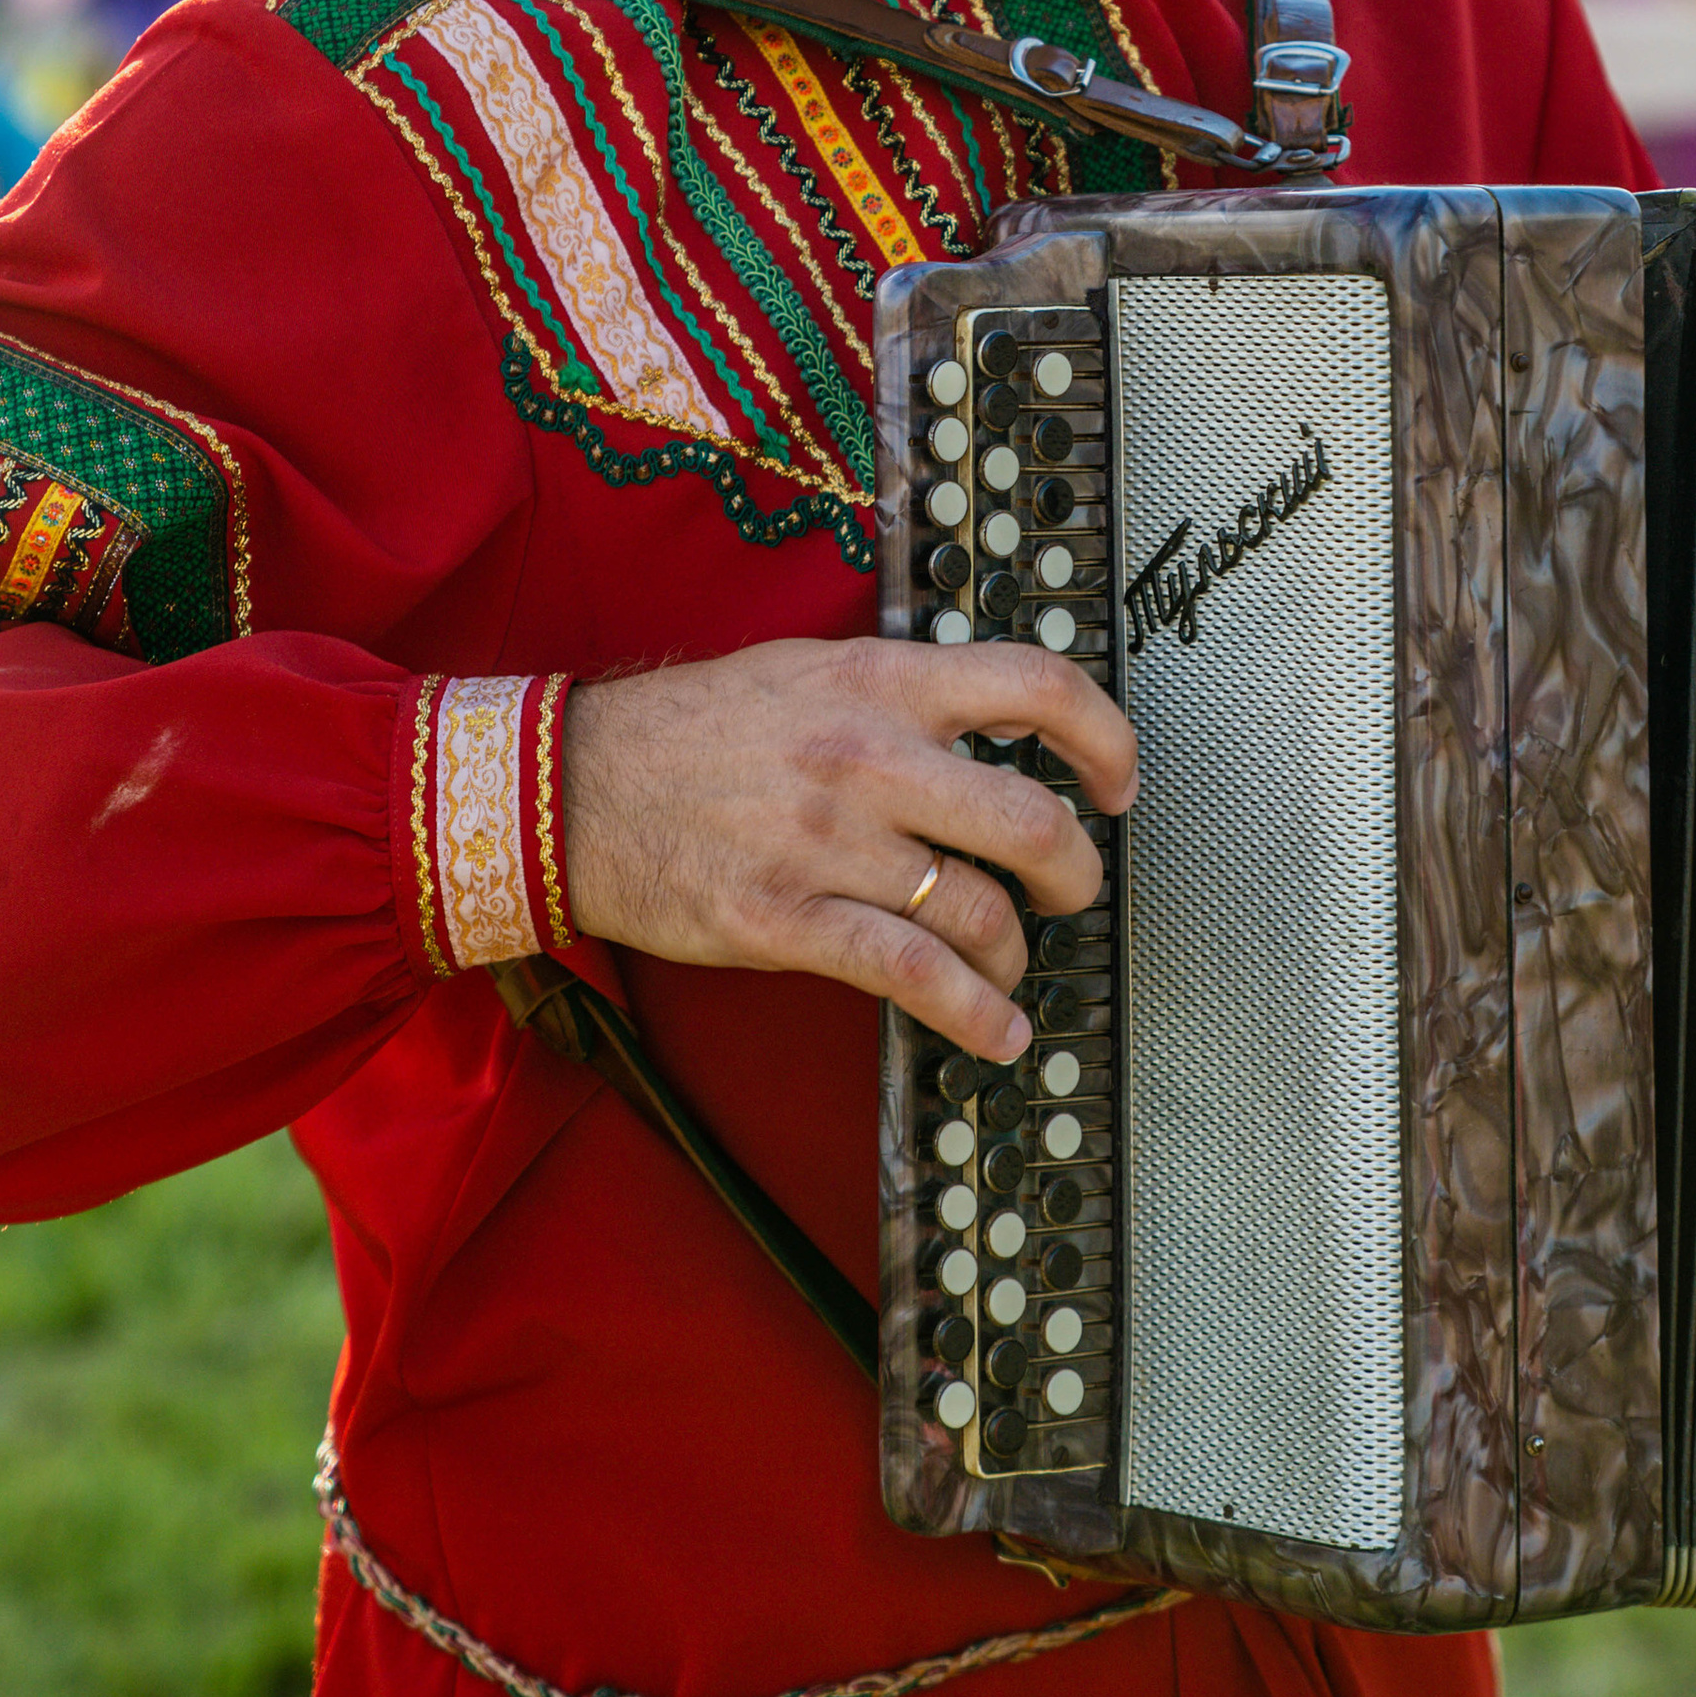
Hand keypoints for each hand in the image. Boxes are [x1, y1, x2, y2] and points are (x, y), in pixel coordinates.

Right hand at [561, 637, 1136, 1062]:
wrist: (576, 788)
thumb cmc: (694, 728)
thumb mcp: (807, 666)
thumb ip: (901, 689)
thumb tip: (997, 713)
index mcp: (880, 681)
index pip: (1035, 686)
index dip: (1104, 737)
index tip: (1119, 779)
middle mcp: (868, 756)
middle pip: (1030, 822)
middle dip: (1076, 873)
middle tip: (1075, 889)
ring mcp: (829, 844)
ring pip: (978, 912)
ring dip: (1017, 952)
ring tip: (1013, 964)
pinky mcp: (789, 923)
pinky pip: (912, 977)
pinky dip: (975, 1014)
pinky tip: (997, 1031)